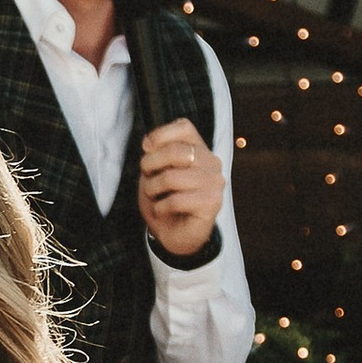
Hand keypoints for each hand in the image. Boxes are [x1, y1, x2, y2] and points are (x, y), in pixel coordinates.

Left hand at [136, 117, 222, 259]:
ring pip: (172, 177)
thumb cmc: (165, 201)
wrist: (175, 235)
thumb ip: (156, 155)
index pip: (184, 127)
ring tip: (154, 197)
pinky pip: (176, 200)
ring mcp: (214, 182)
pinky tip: (162, 210)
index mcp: (199, 150)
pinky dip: (160, 207)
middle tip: (147, 178)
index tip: (146, 148)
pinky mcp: (212, 203)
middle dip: (150, 164)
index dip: (160, 134)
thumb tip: (149, 143)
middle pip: (175, 151)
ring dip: (153, 189)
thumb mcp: (155, 173)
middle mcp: (211, 162)